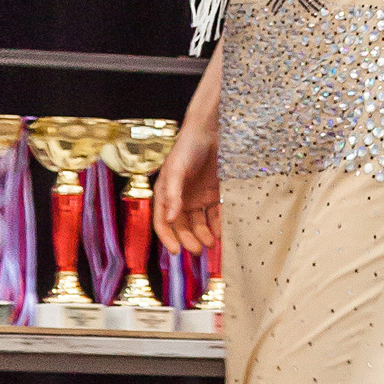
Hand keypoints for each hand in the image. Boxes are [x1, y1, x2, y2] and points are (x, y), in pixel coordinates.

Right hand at [153, 114, 220, 256]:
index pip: (163, 222)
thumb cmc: (187, 148)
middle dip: (189, 240)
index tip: (176, 252)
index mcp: (165, 194)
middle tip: (198, 250)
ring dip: (204, 235)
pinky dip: (217, 225)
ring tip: (211, 243)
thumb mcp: (176, 170)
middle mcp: (180, 199)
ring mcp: (197, 197)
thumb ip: (172, 194)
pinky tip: (221, 234)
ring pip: (199, 224)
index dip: (168, 238)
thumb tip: (170, 220)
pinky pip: (214, 214)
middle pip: (183, 227)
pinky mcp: (213, 193)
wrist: (210, 131)